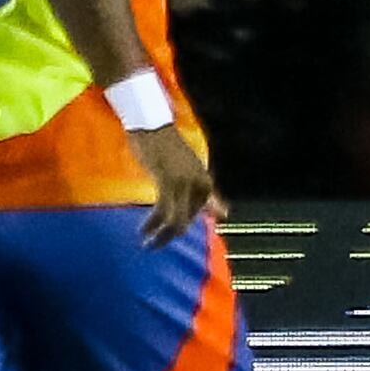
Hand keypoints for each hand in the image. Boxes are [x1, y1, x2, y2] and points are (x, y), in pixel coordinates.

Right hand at [126, 119, 217, 248]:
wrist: (152, 125)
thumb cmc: (167, 148)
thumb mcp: (191, 174)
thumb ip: (209, 196)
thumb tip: (225, 214)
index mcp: (205, 184)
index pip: (195, 217)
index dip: (177, 227)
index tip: (161, 233)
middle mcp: (198, 184)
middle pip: (185, 223)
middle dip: (168, 238)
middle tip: (152, 245)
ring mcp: (183, 182)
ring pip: (175, 221)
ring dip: (160, 237)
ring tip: (146, 243)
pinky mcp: (167, 180)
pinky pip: (162, 211)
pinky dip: (152, 224)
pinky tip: (144, 230)